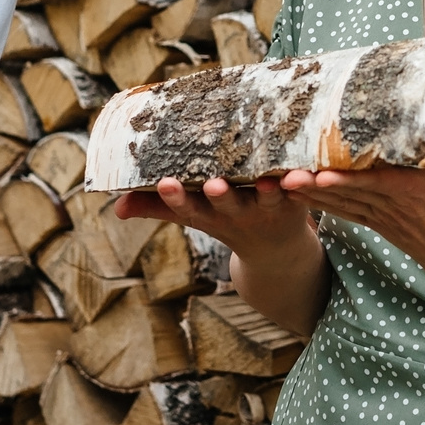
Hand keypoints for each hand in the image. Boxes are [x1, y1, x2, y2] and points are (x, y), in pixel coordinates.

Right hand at [118, 176, 319, 280]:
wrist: (278, 252)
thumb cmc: (226, 220)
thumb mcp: (192, 215)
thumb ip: (157, 208)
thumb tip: (117, 208)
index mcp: (209, 214)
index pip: (188, 208)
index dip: (176, 198)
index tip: (164, 182)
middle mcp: (237, 213)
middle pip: (227, 204)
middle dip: (219, 195)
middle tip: (213, 184)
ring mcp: (268, 207)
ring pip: (268, 197)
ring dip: (268, 190)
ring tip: (267, 180)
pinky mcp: (297, 201)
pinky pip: (303, 192)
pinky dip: (306, 185)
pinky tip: (307, 172)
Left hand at [279, 120, 424, 295]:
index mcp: (414, 191)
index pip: (375, 184)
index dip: (346, 179)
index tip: (319, 172)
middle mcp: (391, 205)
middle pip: (346, 193)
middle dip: (313, 185)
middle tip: (282, 176)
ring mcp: (381, 216)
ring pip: (338, 203)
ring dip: (308, 194)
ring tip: (277, 182)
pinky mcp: (376, 223)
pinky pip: (342, 212)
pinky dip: (319, 202)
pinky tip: (297, 193)